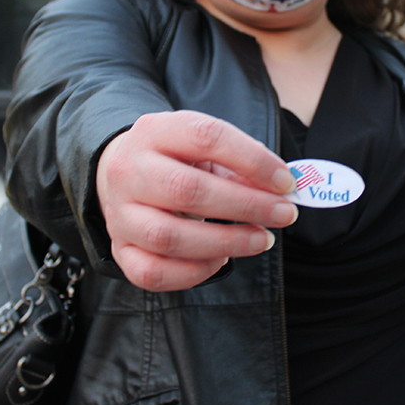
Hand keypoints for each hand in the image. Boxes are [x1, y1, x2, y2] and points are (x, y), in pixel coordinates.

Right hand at [97, 110, 297, 290]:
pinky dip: (194, 272)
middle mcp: (129, 170)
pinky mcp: (119, 248)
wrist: (122, 172)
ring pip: (169, 237)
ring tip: (261, 239)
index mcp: (155, 131)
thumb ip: (240, 164)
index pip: (206, 137)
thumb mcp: (204, 148)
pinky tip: (221, 260)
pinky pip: (152, 273)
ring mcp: (119, 213)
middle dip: (246, 205)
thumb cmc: (176, 159)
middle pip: (187, 190)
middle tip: (284, 215)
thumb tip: (282, 189)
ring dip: (226, 242)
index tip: (286, 182)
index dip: (252, 160)